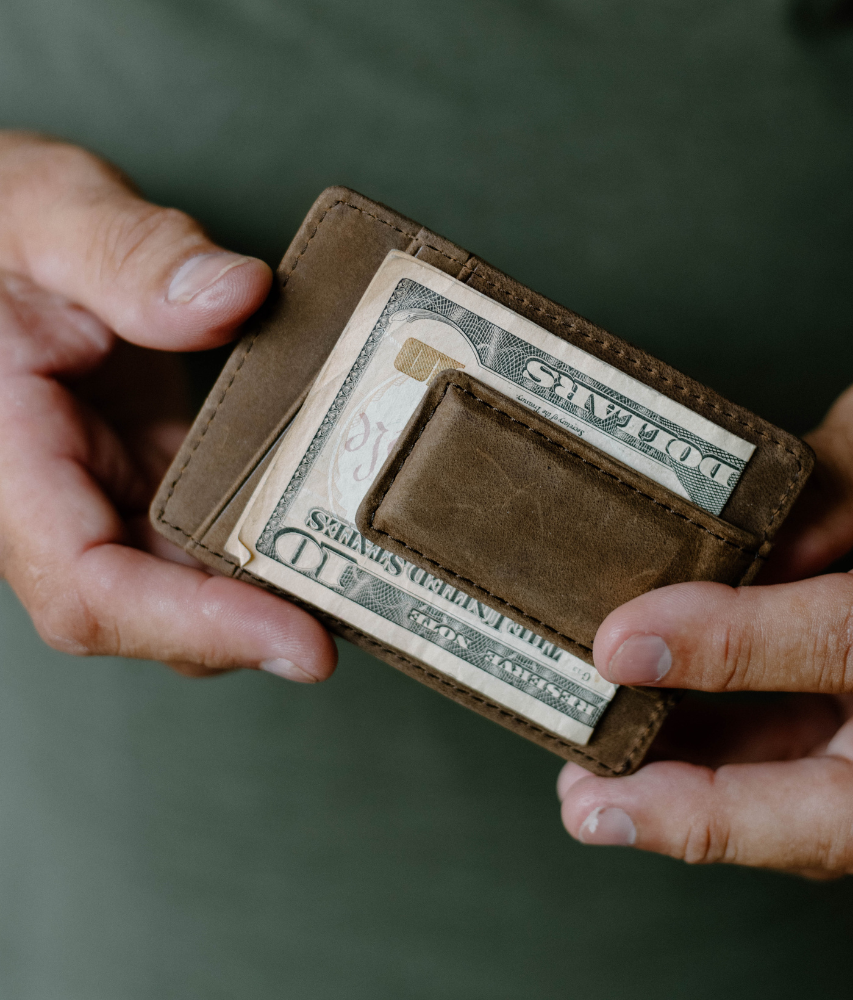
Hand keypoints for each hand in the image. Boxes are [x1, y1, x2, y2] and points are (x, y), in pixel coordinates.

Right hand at [0, 132, 335, 681]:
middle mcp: (55, 504)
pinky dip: (265, 549)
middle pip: (151, 612)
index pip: (90, 586)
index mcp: (8, 459)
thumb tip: (237, 296)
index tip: (302, 640)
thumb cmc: (0, 228)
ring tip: (369, 586)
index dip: (196, 625)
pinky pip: (201, 542)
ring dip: (270, 598)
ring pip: (183, 589)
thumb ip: (129, 255)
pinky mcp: (145, 483)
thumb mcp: (49, 215)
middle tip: (372, 612)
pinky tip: (331, 534)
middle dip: (257, 628)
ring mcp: (104, 499)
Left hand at [558, 335, 852, 876]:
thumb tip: (717, 557)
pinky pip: (820, 771)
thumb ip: (825, 486)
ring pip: (834, 810)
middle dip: (715, 818)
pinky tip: (653, 753)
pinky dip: (730, 776)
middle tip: (597, 800)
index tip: (623, 642)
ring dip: (706, 812)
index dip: (735, 648)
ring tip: (597, 790)